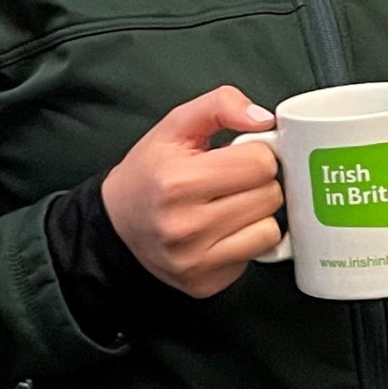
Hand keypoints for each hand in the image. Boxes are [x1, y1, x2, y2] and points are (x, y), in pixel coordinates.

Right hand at [101, 86, 284, 297]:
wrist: (117, 226)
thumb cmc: (150, 174)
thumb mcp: (175, 126)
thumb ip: (220, 105)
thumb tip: (264, 118)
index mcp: (178, 181)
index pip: (260, 163)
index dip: (255, 154)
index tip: (238, 157)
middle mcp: (185, 226)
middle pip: (270, 196)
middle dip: (258, 183)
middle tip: (232, 182)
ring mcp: (195, 260)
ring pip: (270, 229)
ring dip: (258, 214)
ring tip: (230, 205)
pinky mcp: (206, 283)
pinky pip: (258, 256)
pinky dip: (249, 241)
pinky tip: (224, 231)